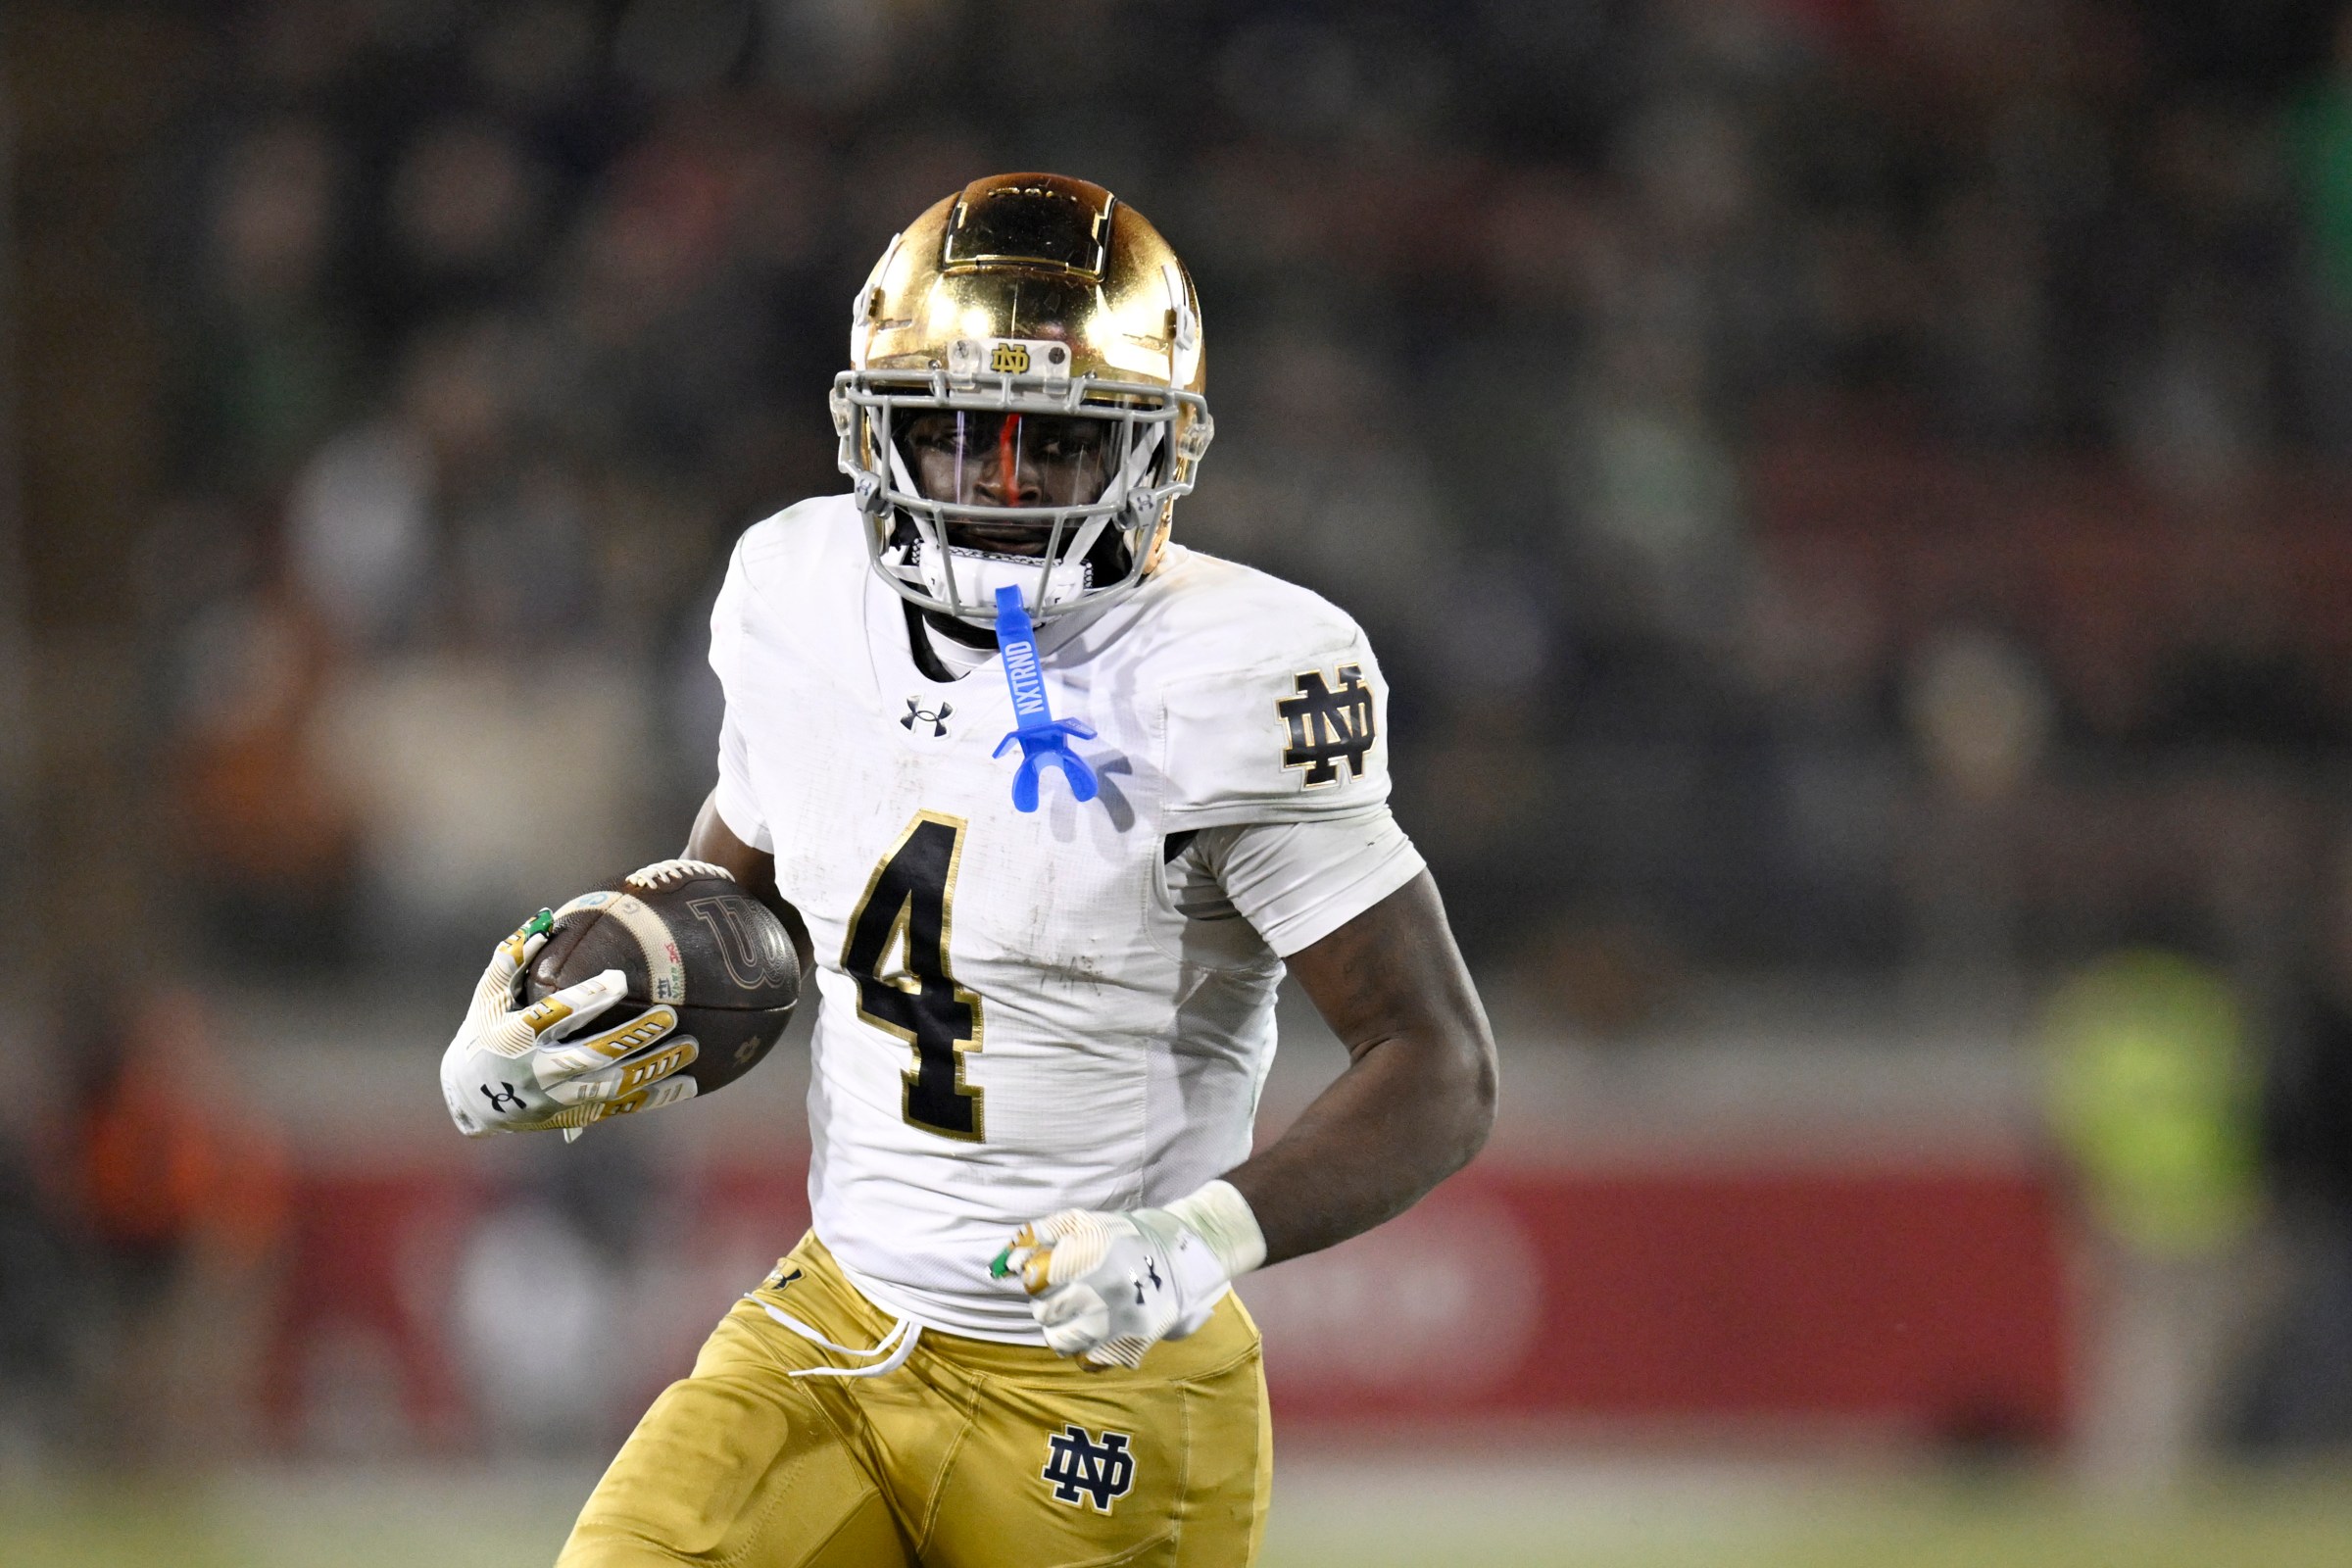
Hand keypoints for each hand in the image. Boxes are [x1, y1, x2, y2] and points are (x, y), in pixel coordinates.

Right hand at [439, 908, 698, 1139]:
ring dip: (654, 1068)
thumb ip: (511, 960)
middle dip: (632, 1037)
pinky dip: (656, 1097)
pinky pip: (622, 1107)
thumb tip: (544, 923)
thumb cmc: (483, 1033)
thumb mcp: (488, 996)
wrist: (473, 1101)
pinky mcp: (577, 1115)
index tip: (620, 979)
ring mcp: (560, 1098)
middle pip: (592, 1056)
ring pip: (614, 1086)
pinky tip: (690, 1083)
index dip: (587, 1000)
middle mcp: (539, 1071)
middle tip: (669, 1015)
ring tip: (691, 1047)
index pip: (555, 1017)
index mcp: (516, 1037)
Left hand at [993, 1203, 1235, 1368]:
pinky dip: (1083, 1349)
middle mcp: (1102, 1290)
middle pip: (1043, 1312)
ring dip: (1060, 1328)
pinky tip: (1092, 1331)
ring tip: (1075, 1314)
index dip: (1036, 1278)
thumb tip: (1008, 1259)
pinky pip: (1085, 1361)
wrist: (1176, 1261)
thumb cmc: (1120, 1240)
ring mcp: (1116, 1322)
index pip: (1034, 1280)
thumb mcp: (1083, 1222)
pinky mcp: (1129, 1346)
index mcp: (1090, 1255)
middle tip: (1065, 1294)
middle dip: (1047, 1303)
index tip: (1047, 1275)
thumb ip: (1042, 1234)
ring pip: (1059, 1341)